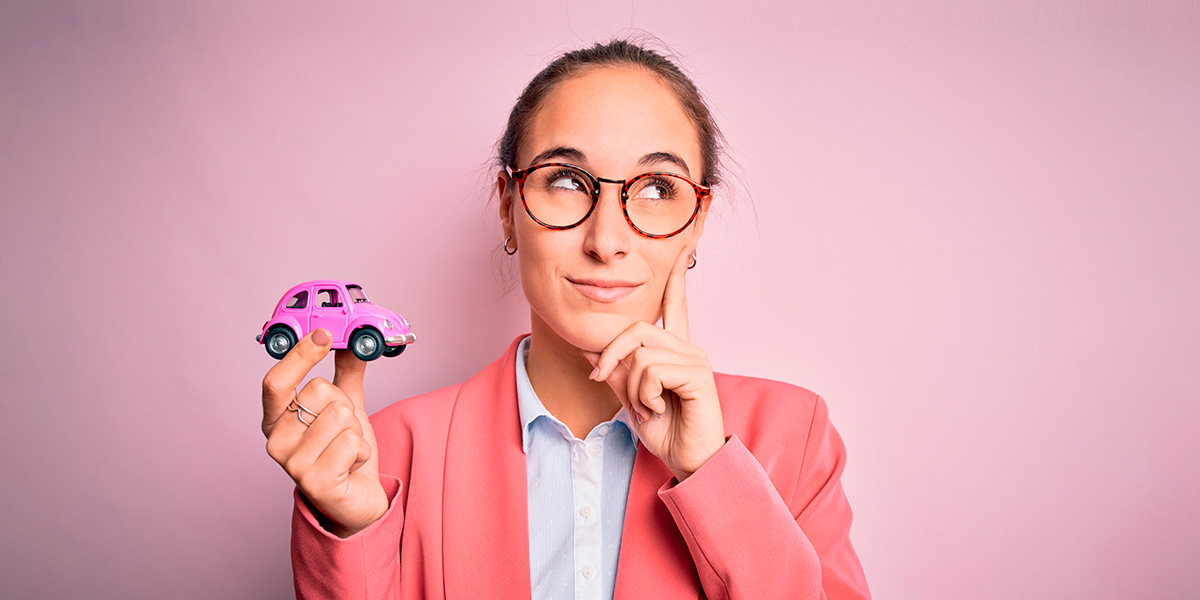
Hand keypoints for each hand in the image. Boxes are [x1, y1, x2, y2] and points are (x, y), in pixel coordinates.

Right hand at [262, 328, 387, 537]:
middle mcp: (275, 442)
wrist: (357, 501)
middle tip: (342, 431)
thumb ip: (346, 375)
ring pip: (341, 416)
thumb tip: (352, 342)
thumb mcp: (346, 408)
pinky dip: (361, 451)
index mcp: (275, 420)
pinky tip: (351, 466)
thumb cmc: (344, 453)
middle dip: (344, 406)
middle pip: (320, 391)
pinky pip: (352, 443)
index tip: (324, 334)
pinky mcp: (314, 482)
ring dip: (356, 431)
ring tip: (346, 450)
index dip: (299, 354)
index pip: (276, 380)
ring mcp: (291, 464)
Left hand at [582, 248, 725, 481]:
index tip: (683, 247)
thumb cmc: (666, 430)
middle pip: (637, 328)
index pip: (674, 303)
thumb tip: (588, 348)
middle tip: (602, 379)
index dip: (675, 276)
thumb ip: (616, 370)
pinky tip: (659, 408)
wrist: (688, 460)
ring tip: (647, 406)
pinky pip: (653, 370)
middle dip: (611, 354)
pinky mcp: (699, 376)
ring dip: (632, 386)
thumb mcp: (632, 396)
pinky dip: (645, 394)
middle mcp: (688, 347)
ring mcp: (696, 360)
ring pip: (641, 353)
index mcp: (674, 349)